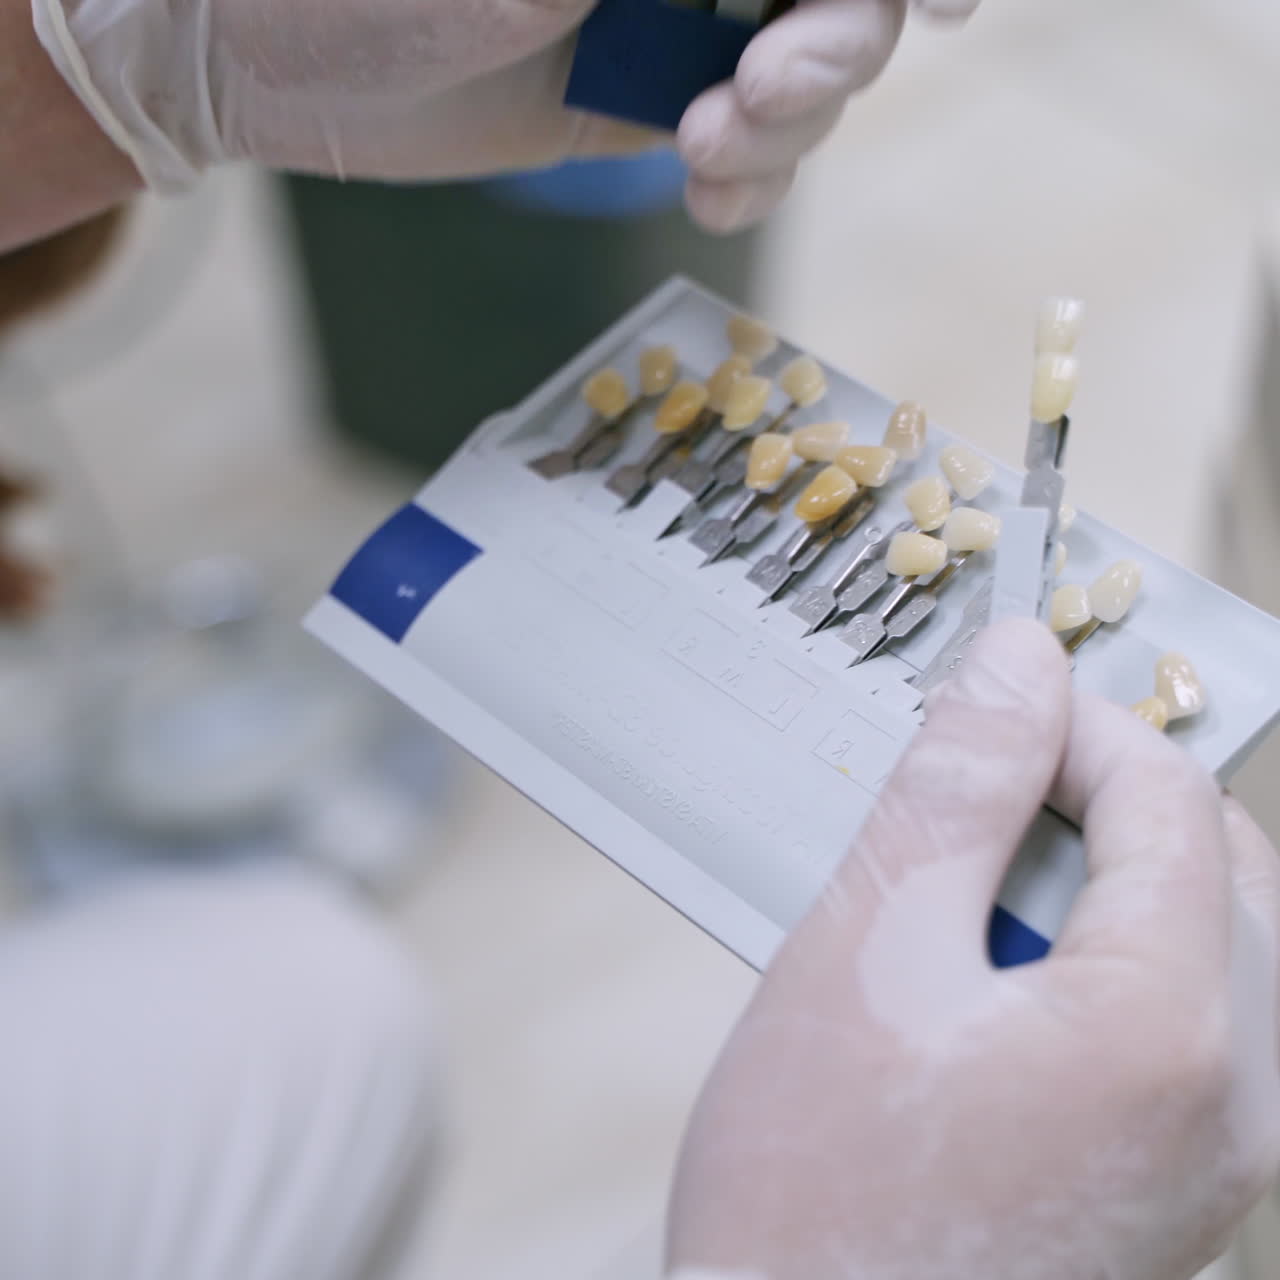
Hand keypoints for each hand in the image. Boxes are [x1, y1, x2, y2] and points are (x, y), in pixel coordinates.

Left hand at [33, 0, 978, 225]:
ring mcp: (679, 14)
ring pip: (810, 75)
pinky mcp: (645, 100)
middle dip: (834, 48)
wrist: (266, 48)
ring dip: (786, 129)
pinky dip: (748, 185)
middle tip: (761, 95)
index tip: (957, 6)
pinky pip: (745, 152)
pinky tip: (708, 198)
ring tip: (706, 148)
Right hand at [667, 619, 1279, 1279]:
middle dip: (1097, 799)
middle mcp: (1239, 1099)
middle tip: (972, 793)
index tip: (985, 703)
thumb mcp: (867, 948)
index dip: (1074, 724)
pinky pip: (1178, 1018)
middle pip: (1215, 865)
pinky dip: (1097, 957)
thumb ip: (959, 790)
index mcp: (1173, 1028)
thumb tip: (1018, 665)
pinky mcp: (1179, 1181)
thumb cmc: (813, 1189)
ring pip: (1202, 938)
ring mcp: (1220, 1153)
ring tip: (963, 889)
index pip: (1168, 800)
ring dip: (1092, 877)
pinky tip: (988, 975)